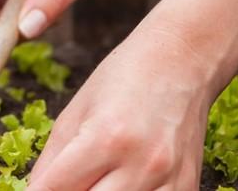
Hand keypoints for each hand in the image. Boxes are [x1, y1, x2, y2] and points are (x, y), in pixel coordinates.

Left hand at [27, 23, 216, 189]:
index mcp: (106, 137)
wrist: (184, 59)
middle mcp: (141, 164)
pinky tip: (117, 183)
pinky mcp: (186, 186)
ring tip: (90, 180)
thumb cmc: (128, 75)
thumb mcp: (76, 110)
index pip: (55, 190)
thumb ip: (51, 159)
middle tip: (64, 183)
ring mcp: (169, 179)